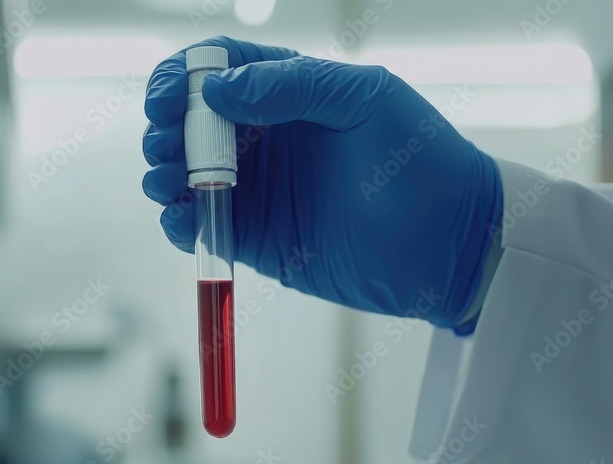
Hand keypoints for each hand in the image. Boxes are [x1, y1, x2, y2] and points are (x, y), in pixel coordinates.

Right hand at [143, 37, 501, 330]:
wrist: (449, 245)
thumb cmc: (420, 159)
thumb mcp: (363, 99)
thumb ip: (291, 85)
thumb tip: (215, 89)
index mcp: (286, 91)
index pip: (215, 68)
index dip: (181, 78)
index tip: (169, 101)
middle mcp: (263, 136)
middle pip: (187, 122)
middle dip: (164, 130)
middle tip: (166, 147)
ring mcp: (256, 188)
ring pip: (184, 174)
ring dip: (162, 174)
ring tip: (170, 183)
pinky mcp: (254, 238)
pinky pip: (200, 225)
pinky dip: (179, 222)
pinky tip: (183, 219)